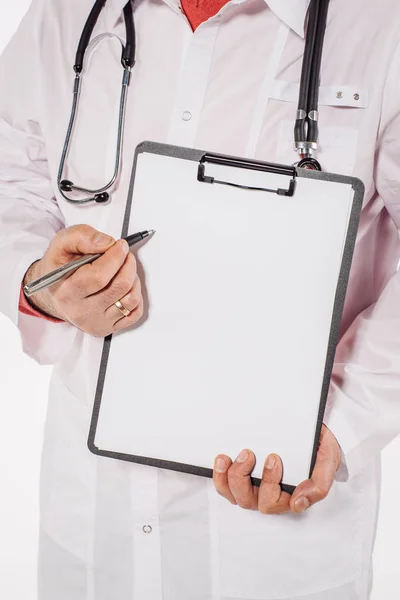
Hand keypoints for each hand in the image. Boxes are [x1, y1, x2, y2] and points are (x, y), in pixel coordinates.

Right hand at [23, 224, 142, 336]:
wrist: (53, 293)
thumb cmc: (59, 268)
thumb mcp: (61, 244)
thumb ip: (81, 236)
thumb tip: (106, 243)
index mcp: (66, 291)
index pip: (99, 276)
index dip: (116, 257)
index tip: (120, 245)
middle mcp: (80, 311)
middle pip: (120, 287)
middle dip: (128, 264)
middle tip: (124, 254)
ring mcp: (96, 322)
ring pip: (131, 299)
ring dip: (133, 279)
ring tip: (124, 269)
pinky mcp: (107, 328)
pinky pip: (134, 313)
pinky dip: (135, 295)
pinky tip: (125, 286)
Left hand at [213, 424, 340, 513]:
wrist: (310, 426)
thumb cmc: (319, 445)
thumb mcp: (328, 459)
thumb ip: (319, 483)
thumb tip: (298, 504)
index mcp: (290, 493)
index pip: (274, 502)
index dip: (269, 484)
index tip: (273, 458)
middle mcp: (269, 493)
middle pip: (249, 500)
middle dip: (244, 478)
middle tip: (248, 453)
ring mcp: (254, 485)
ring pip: (234, 495)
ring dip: (229, 478)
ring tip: (231, 456)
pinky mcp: (242, 475)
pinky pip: (225, 486)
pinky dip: (220, 476)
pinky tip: (221, 459)